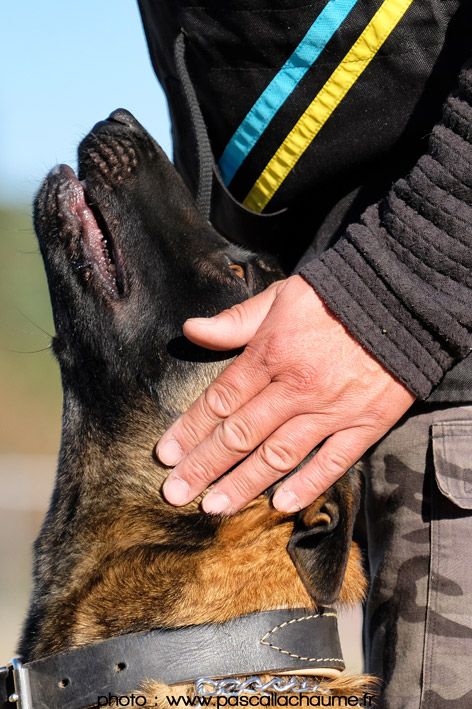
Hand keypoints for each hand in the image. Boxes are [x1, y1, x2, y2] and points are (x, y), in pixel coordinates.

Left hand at [157, 275, 414, 513]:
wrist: (404, 300)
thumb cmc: (336, 296)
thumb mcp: (281, 296)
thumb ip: (236, 321)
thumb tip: (192, 331)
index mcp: (271, 354)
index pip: (220, 400)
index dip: (190, 430)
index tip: (167, 455)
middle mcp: (295, 387)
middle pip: (240, 434)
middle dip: (204, 466)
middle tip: (176, 492)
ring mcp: (331, 409)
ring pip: (278, 455)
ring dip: (243, 484)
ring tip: (213, 507)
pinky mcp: (365, 423)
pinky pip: (332, 462)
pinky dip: (306, 485)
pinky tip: (280, 505)